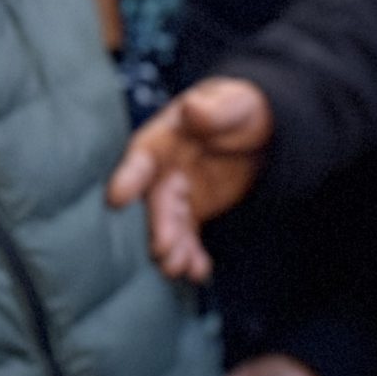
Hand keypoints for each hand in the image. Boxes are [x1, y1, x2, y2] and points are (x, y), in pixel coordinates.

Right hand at [108, 78, 275, 281]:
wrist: (260, 128)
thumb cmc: (241, 108)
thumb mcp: (236, 103)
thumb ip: (216, 109)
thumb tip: (194, 107)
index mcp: (165, 137)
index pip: (142, 157)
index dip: (129, 176)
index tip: (116, 198)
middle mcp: (162, 169)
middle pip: (155, 200)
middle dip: (157, 225)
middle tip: (162, 250)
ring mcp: (176, 194)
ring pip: (168, 225)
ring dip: (172, 249)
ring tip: (178, 269)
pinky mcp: (192, 213)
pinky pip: (188, 238)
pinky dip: (192, 257)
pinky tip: (199, 272)